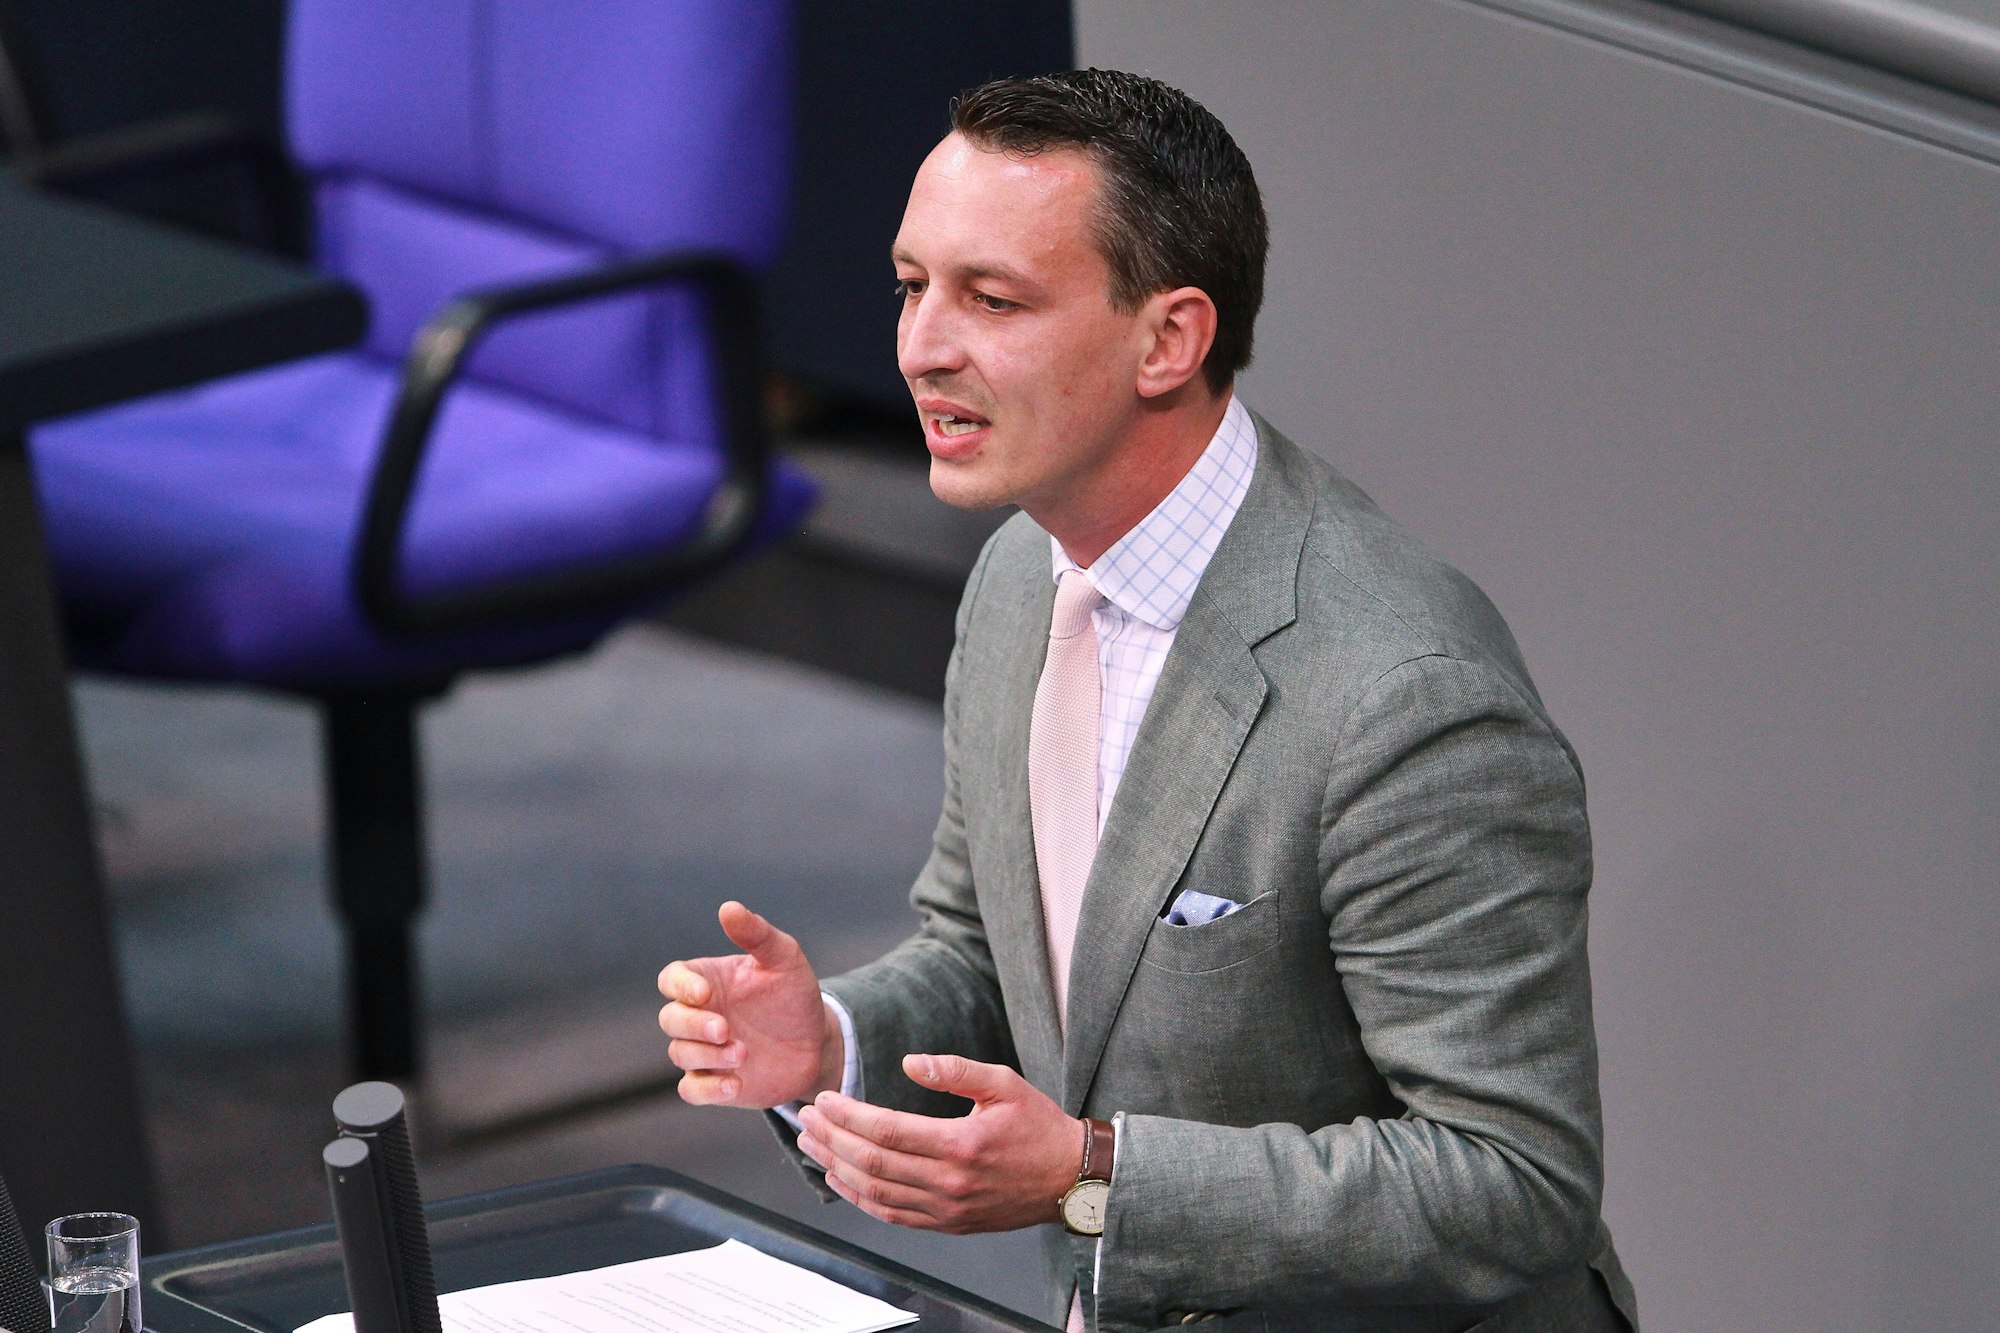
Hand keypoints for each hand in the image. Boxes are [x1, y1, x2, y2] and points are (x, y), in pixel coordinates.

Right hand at [657, 901, 842, 1107]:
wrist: (817, 1044)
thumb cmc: (795, 996)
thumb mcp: (785, 960)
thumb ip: (757, 935)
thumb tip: (728, 908)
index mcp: (707, 981)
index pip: (671, 979)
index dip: (680, 987)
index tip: (705, 993)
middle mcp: (699, 1015)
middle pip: (670, 1019)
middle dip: (693, 1026)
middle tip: (725, 1029)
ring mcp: (704, 1051)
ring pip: (680, 1054)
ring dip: (707, 1056)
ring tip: (743, 1054)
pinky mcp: (714, 1082)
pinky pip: (691, 1090)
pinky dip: (707, 1089)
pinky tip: (733, 1085)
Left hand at [796, 1053, 1082, 1233]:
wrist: (1070, 1179)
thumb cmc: (1038, 1126)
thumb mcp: (1004, 1083)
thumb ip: (955, 1069)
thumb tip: (909, 1062)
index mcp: (960, 1144)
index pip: (886, 1131)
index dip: (847, 1115)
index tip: (824, 1098)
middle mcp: (949, 1182)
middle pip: (871, 1163)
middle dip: (830, 1138)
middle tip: (805, 1117)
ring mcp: (946, 1209)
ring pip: (874, 1193)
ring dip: (835, 1167)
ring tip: (811, 1144)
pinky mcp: (947, 1224)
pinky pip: (891, 1216)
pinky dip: (858, 1198)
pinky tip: (839, 1178)